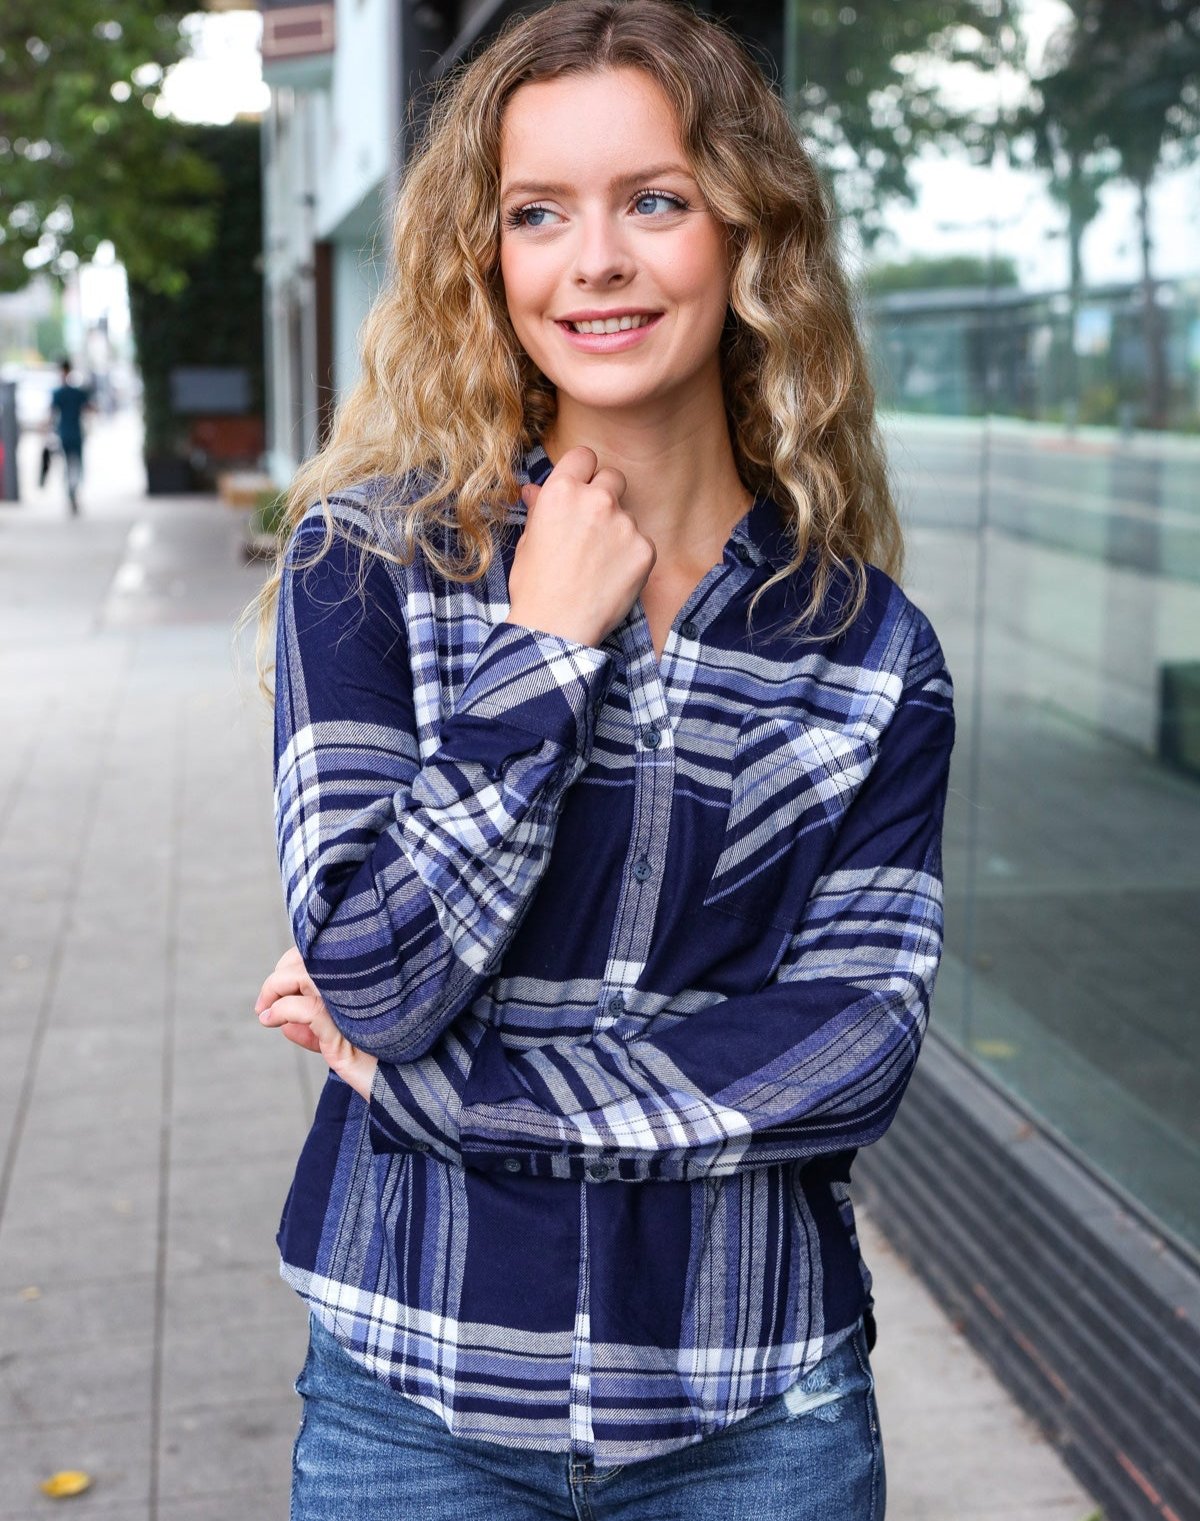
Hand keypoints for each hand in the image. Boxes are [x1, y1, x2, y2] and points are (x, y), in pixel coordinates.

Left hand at [255, 947, 377, 1100]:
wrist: (409, 1089)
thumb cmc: (381, 1065)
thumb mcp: (340, 1043)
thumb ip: (314, 1030)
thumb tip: (281, 1021)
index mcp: (365, 983)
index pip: (322, 953)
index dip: (294, 963)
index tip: (278, 990)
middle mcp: (361, 987)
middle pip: (310, 958)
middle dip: (280, 975)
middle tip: (264, 1003)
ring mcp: (355, 1005)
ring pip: (303, 975)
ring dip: (274, 988)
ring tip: (265, 1012)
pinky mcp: (346, 1029)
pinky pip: (306, 1009)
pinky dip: (282, 1010)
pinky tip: (272, 1020)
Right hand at [506, 445, 655, 647]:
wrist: (556, 626)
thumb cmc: (534, 586)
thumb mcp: (528, 541)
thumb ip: (541, 509)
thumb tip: (534, 490)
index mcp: (562, 491)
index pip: (584, 456)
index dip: (583, 471)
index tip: (582, 487)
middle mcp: (597, 500)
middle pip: (614, 477)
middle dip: (606, 494)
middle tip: (594, 526)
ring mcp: (624, 524)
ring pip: (628, 515)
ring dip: (617, 531)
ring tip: (598, 564)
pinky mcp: (645, 549)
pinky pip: (642, 543)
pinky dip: (631, 557)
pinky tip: (612, 578)